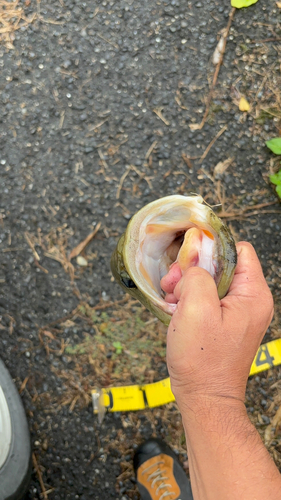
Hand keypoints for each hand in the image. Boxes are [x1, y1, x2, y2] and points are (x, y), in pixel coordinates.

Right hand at [162, 242, 273, 409]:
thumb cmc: (203, 360)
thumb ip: (196, 275)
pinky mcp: (223, 323)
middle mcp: (249, 301)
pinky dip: (188, 299)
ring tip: (171, 299)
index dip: (211, 249)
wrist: (204, 398)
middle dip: (192, 270)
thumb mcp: (196, 308)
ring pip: (209, 281)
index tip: (187, 259)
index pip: (238, 250)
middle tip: (173, 284)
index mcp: (253, 295)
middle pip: (220, 265)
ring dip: (186, 285)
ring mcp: (236, 313)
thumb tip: (193, 263)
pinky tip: (175, 309)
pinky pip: (206, 298)